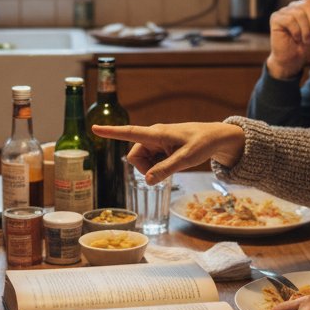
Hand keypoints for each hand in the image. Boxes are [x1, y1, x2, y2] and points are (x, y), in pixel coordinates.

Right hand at [89, 121, 244, 183]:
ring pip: (142, 160)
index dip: (111, 132)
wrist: (215, 137)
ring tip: (173, 164)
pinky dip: (158, 166)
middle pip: (135, 156)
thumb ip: (165, 169)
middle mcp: (153, 135)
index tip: (94, 128)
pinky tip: (172, 162)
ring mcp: (156, 141)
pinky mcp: (160, 146)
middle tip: (166, 171)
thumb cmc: (201, 144)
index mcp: (157, 133)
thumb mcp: (186, 159)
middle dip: (145, 168)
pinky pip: (151, 160)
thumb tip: (147, 181)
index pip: (129, 132)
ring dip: (153, 168)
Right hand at [265, 0, 309, 79]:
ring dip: (305, 29)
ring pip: (298, 13)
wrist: (294, 59)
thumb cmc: (308, 44)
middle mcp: (294, 5)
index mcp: (305, 5)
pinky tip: (296, 38)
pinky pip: (289, 20)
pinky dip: (296, 31)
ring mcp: (284, 11)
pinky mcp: (275, 18)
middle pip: (307, 4)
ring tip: (306, 39)